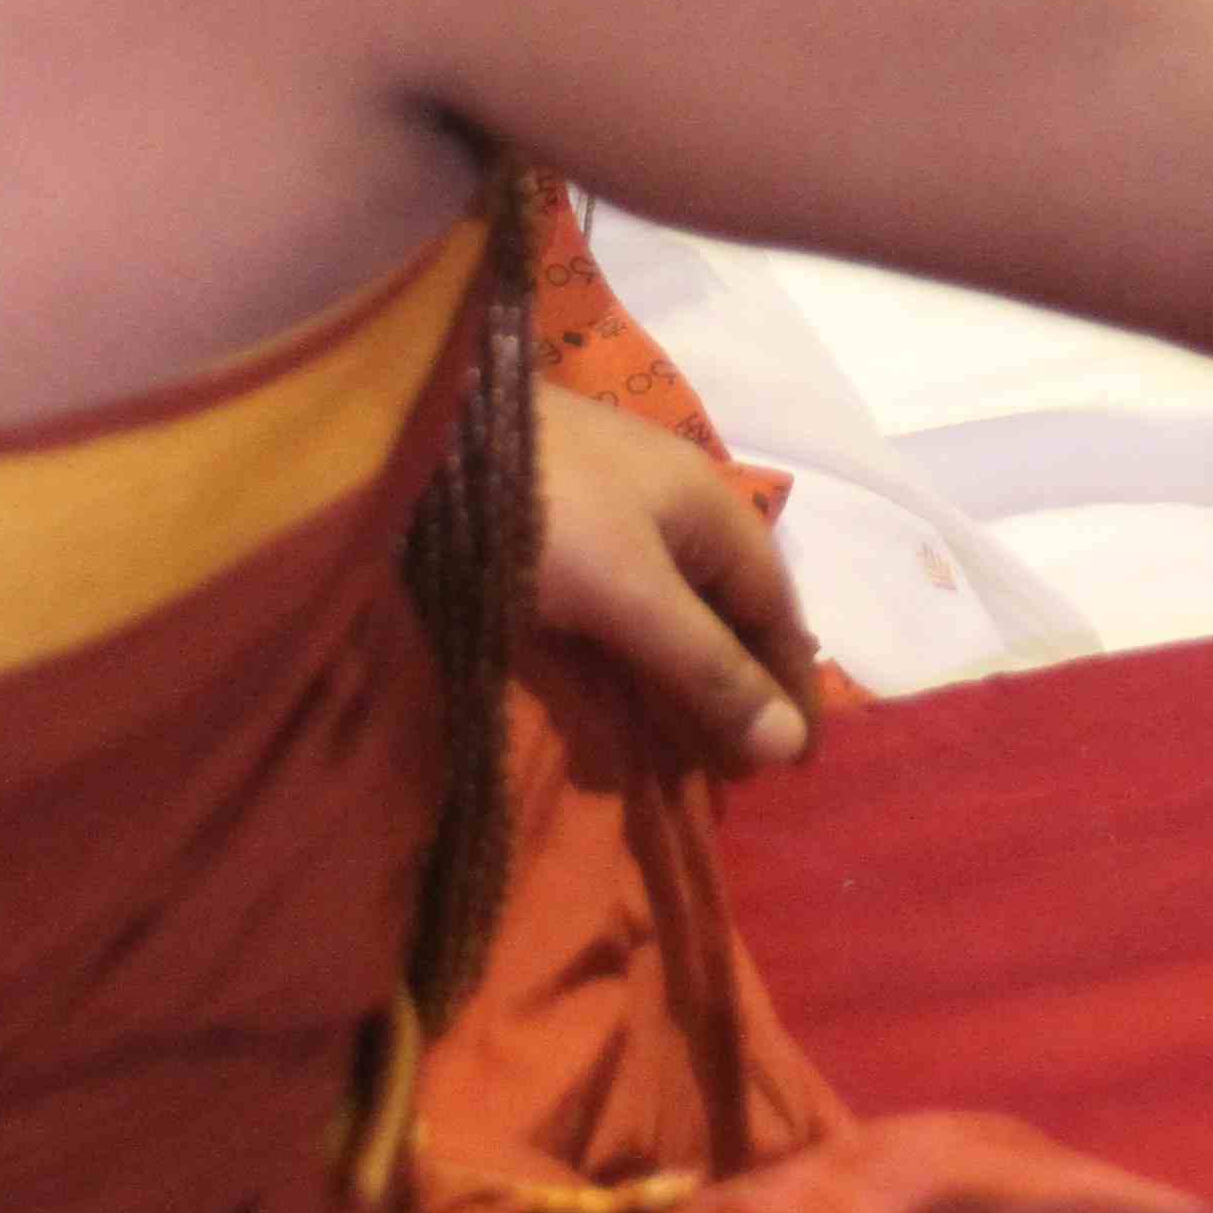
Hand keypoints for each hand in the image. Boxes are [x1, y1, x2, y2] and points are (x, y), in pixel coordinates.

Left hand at [529, 384, 817, 772]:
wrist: (414, 438)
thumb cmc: (541, 512)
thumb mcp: (633, 595)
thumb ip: (708, 669)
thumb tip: (792, 742)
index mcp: (707, 505)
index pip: (773, 605)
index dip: (788, 683)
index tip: (797, 763)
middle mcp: (662, 509)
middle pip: (718, 610)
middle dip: (730, 690)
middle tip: (732, 773)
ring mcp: (599, 520)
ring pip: (657, 615)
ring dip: (669, 685)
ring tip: (674, 757)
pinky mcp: (543, 539)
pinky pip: (600, 613)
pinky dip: (611, 666)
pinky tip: (604, 709)